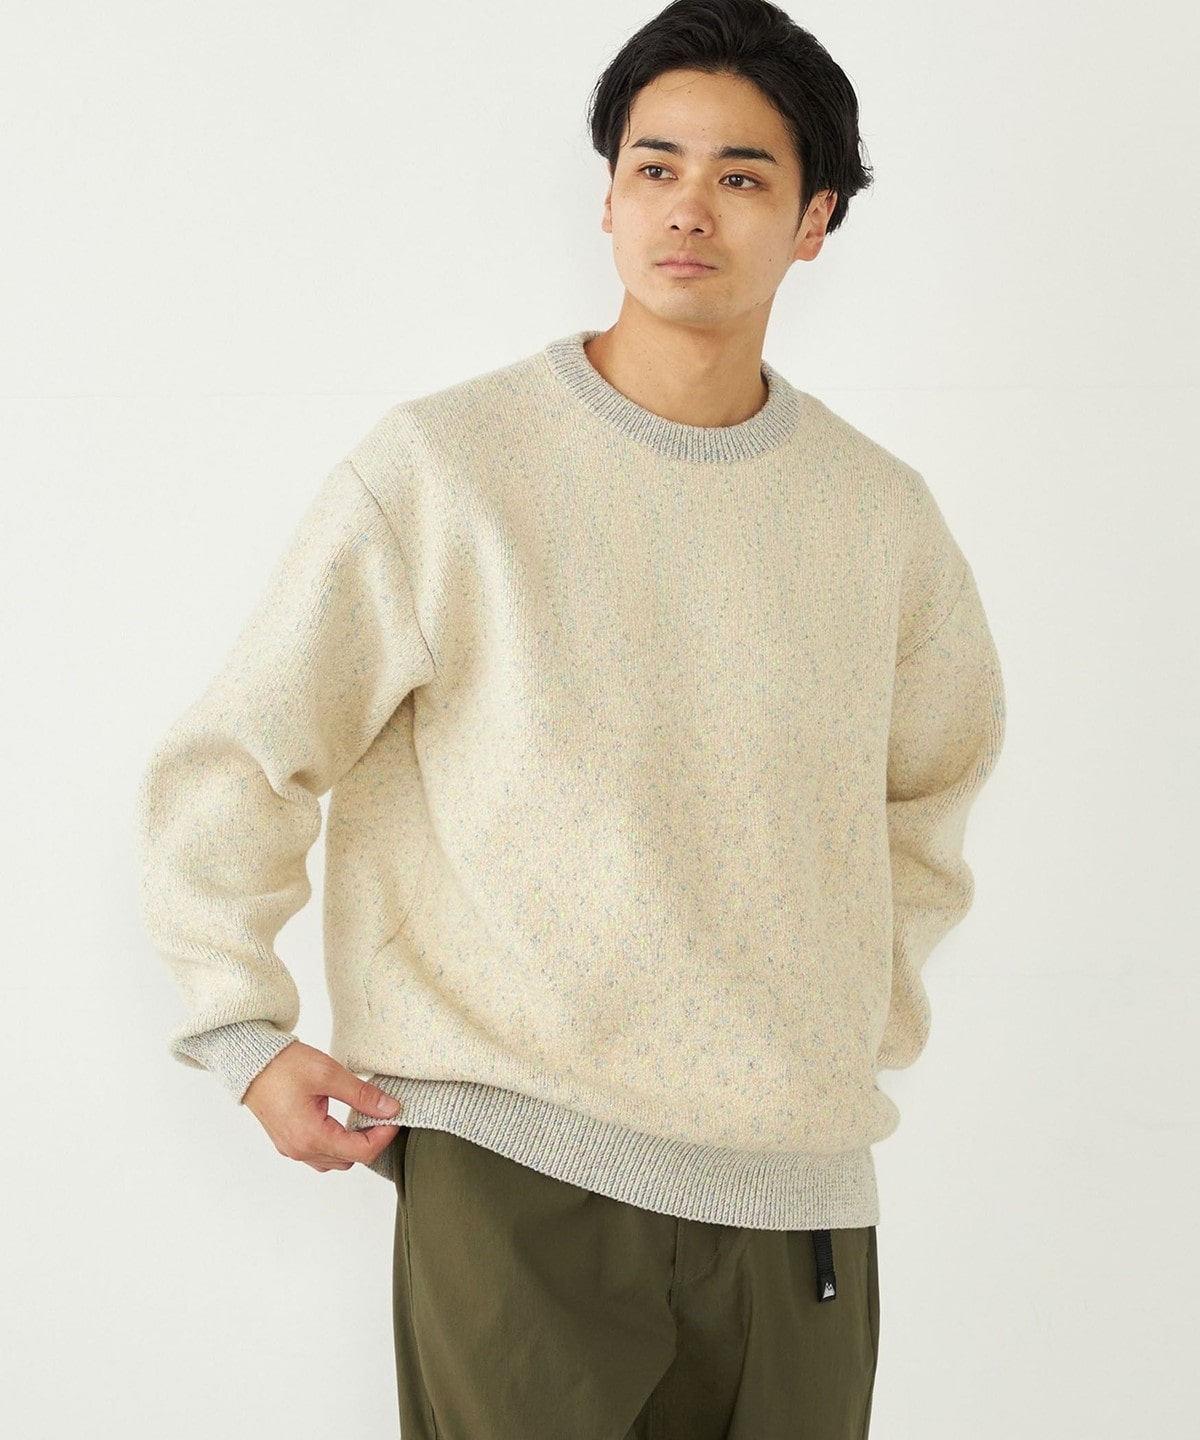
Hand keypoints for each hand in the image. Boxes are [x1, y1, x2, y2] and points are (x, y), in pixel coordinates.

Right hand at [242, 1039, 402, 1172]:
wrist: (250, 1062)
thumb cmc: (284, 1066)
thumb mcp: (329, 1074)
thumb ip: (362, 1094)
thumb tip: (390, 1109)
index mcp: (311, 1137)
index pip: (362, 1152)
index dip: (384, 1136)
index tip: (395, 1116)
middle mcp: (300, 1150)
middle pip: (350, 1160)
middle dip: (371, 1140)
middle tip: (382, 1114)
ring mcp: (292, 1149)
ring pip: (335, 1161)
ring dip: (353, 1144)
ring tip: (362, 1116)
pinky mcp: (288, 1142)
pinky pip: (319, 1155)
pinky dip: (336, 1143)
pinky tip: (342, 1121)